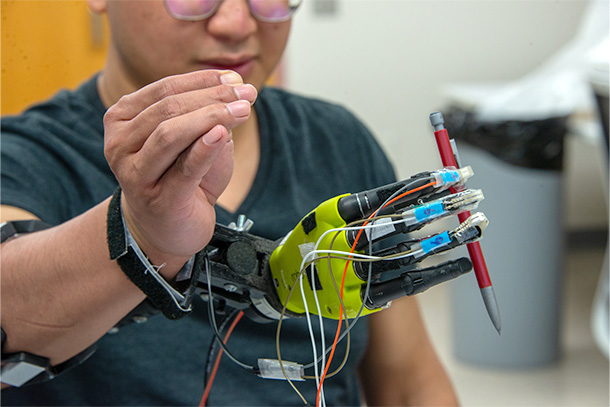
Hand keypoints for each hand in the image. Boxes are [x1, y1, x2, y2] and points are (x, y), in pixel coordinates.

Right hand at [104, 70, 256, 271]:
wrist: (169, 228)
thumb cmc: (181, 178)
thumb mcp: (192, 140)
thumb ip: (205, 116)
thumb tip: (233, 91)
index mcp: (123, 119)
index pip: (165, 89)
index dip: (203, 81)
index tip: (236, 79)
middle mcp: (120, 144)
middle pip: (168, 108)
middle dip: (213, 97)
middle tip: (247, 94)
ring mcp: (134, 173)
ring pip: (170, 133)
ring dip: (211, 117)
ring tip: (243, 110)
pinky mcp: (157, 199)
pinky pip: (184, 168)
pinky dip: (205, 148)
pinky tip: (223, 133)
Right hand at [268, 168, 483, 318]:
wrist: (285, 284)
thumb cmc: (312, 241)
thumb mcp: (330, 213)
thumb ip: (366, 204)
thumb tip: (411, 192)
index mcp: (340, 218)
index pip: (391, 197)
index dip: (423, 185)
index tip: (452, 174)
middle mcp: (351, 244)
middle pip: (407, 222)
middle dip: (443, 207)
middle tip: (474, 194)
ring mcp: (360, 273)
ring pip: (414, 253)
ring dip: (447, 238)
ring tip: (476, 225)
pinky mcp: (367, 298)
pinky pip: (409, 285)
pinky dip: (437, 274)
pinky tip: (462, 263)